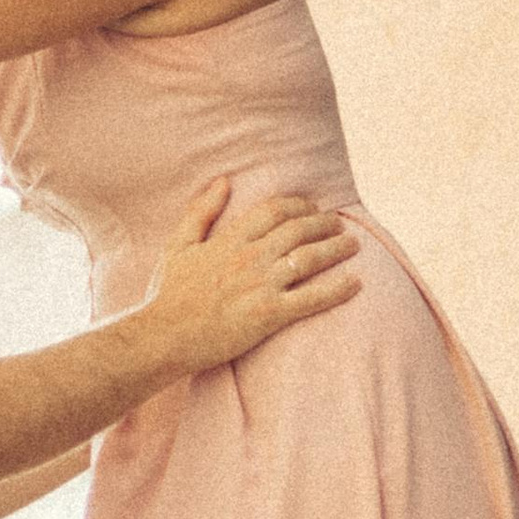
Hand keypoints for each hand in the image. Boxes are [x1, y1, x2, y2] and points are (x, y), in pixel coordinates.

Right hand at [146, 179, 362, 372]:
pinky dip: (337, 289)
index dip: (299, 205)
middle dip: (324, 224)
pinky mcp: (269, 315)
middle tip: (339, 225)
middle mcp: (249, 257)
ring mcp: (261, 285)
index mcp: (229, 239)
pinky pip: (312, 299)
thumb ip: (201, 211)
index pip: (274, 210)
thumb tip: (223, 181)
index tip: (312, 208)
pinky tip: (356, 283)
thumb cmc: (167, 295)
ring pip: (310, 258)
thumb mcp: (178, 245)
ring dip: (336, 248)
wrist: (162, 337)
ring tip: (353, 245)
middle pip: (298, 230)